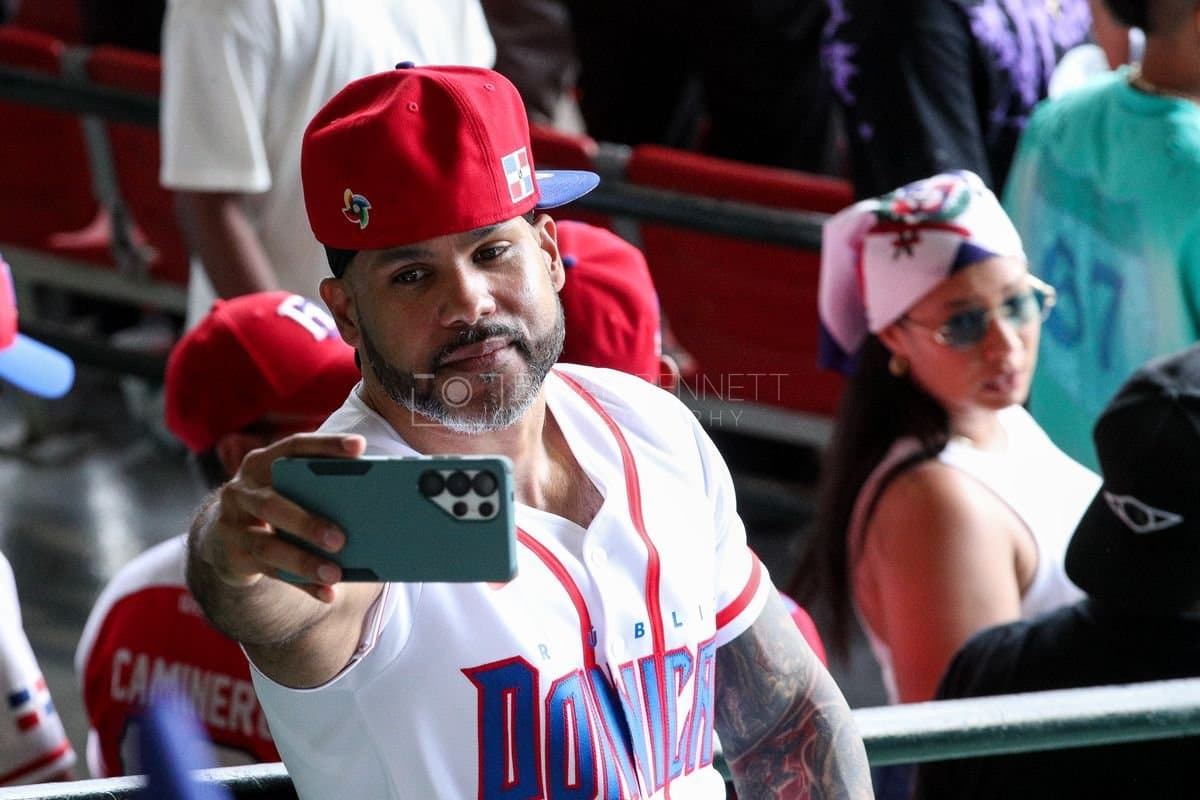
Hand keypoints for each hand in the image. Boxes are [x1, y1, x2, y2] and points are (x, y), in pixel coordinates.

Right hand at [194, 432, 365, 602]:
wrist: (222, 537)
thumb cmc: (275, 505)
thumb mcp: (286, 489)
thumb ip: (316, 489)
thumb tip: (370, 507)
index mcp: (262, 463)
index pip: (294, 447)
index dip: (325, 445)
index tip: (359, 447)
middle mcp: (242, 491)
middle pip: (272, 504)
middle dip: (307, 523)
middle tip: (341, 539)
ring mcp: (233, 525)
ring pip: (268, 546)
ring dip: (304, 562)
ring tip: (335, 574)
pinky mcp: (234, 557)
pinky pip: (271, 573)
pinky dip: (303, 584)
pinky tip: (328, 593)